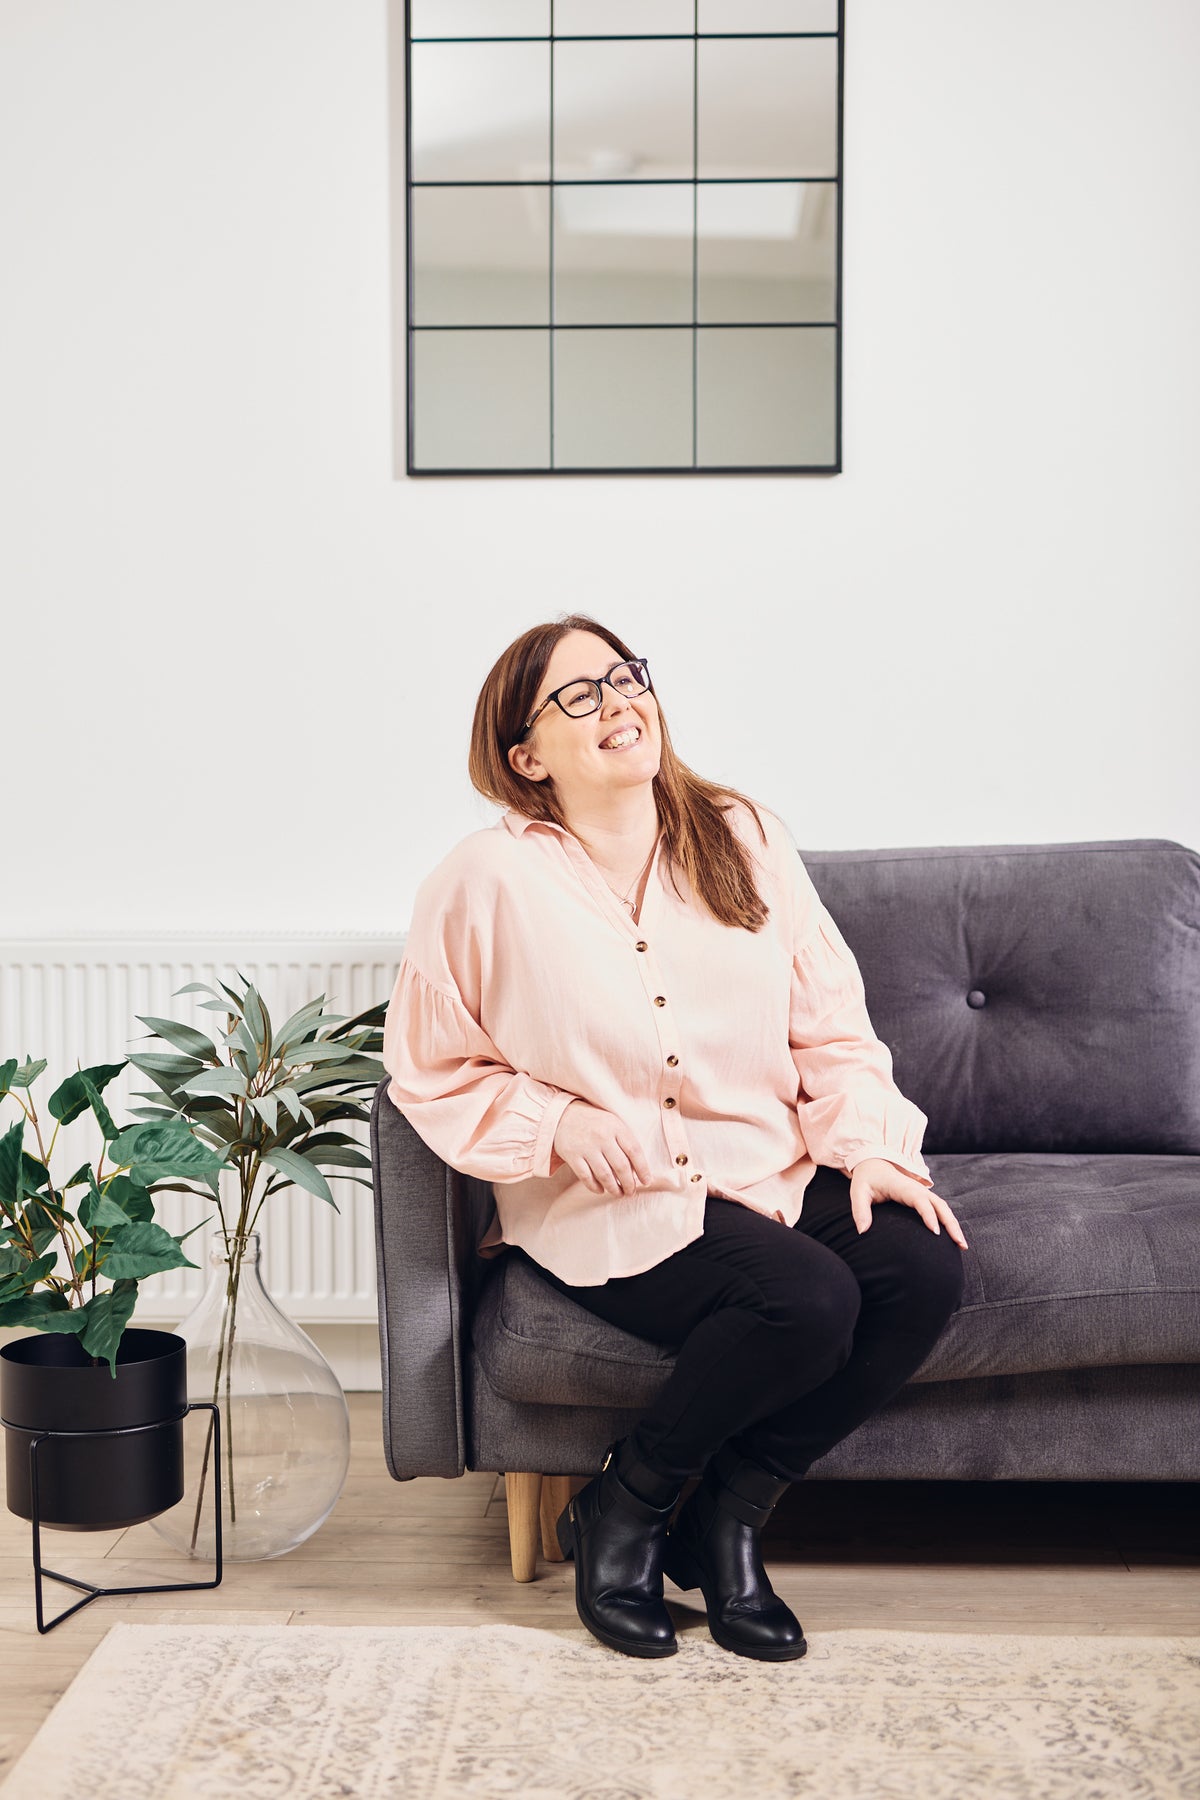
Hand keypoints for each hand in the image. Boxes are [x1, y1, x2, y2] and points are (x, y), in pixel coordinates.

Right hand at [553, 1100, 650, 1196]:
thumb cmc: (594, 1122)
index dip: (643, 1169)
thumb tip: (637, 1169)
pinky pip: (586, 1177)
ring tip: (619, 1193)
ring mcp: (586, 1147)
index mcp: (616, 1127)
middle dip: (629, 1184)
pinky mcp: (572, 1155)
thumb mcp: (613, 1123)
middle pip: (621, 1166)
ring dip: (614, 1188)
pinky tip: (601, 1190)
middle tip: (631, 1192)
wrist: (563, 1115)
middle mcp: (602, 1137)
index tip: (647, 1182)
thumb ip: (625, 1141)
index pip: (634, 1151)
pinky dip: (595, 1187)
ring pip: (604, 1175)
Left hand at [848, 1158, 968, 1248]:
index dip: (928, 1215)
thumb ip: (860, 1210)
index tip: (935, 1232)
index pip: (920, 1200)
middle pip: (940, 1205)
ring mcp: (923, 1194)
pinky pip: (940, 1210)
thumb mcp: (858, 1192)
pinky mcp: (924, 1199)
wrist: (874, 1165)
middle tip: (960, 1244)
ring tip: (962, 1246)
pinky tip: (954, 1238)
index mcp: (903, 1187)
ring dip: (954, 1225)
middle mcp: (917, 1189)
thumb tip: (862, 1231)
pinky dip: (949, 1223)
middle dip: (951, 1224)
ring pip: (944, 1209)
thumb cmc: (866, 1179)